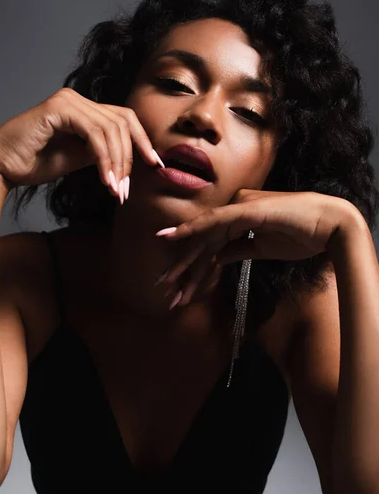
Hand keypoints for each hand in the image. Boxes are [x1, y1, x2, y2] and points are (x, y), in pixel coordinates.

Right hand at [0, 88, 163, 200]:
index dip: (143, 141)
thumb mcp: (79, 158)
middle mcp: (78, 99)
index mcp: (84, 108)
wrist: (3, 167)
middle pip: (122, 123)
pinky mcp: (59, 109)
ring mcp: (68, 101)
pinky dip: (104, 158)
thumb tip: (131, 159)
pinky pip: (94, 133)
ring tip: (115, 190)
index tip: (154, 165)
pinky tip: (104, 180)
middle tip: (126, 190)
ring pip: (111, 129)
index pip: (125, 118)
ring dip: (118, 163)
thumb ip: (103, 152)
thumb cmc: (36, 162)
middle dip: (130, 158)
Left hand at [155, 188, 357, 305]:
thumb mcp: (263, 249)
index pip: (211, 243)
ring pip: (206, 235)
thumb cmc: (303, 235)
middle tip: (163, 287)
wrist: (332, 226)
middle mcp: (236, 207)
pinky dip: (193, 228)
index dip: (193, 265)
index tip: (177, 285)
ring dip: (185, 260)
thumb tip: (217, 258)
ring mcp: (241, 206)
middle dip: (183, 267)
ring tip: (167, 282)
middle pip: (203, 240)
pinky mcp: (248, 209)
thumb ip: (239, 250)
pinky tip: (172, 237)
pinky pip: (215, 220)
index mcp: (240, 216)